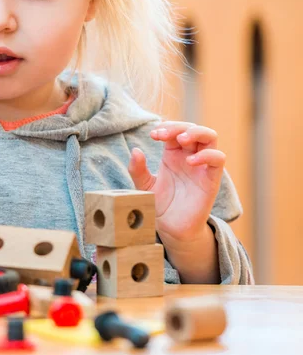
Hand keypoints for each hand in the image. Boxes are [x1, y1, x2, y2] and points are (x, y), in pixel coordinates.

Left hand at [127, 121, 225, 244]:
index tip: (153, 135)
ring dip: (197, 132)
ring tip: (181, 139)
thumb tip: (135, 150)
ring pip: (210, 138)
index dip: (166, 128)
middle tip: (164, 135)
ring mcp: (201, 167)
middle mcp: (188, 156)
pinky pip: (218, 159)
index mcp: (173, 154)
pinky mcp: (211, 180)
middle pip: (193, 128)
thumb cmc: (158, 204)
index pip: (174, 131)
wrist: (170, 228)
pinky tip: (190, 161)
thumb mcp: (143, 185)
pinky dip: (207, 155)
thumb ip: (137, 169)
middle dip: (179, 126)